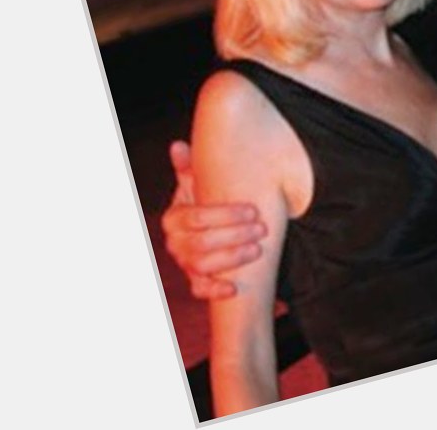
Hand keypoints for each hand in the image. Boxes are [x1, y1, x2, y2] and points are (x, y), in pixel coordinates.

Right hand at [161, 140, 266, 298]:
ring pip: (201, 267)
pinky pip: (199, 290)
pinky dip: (215, 291)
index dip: (227, 216)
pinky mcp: (195, 280)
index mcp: (174, 217)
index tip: (253, 210)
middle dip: (234, 236)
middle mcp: (175, 242)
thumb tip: (178, 145)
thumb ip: (190, 167)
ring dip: (231, 259)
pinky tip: (234, 288)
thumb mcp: (200, 181)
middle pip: (200, 244)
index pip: (197, 218)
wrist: (210, 224)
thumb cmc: (207, 198)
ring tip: (257, 250)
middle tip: (262, 229)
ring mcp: (183, 263)